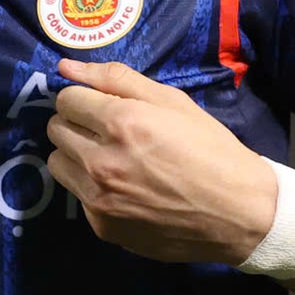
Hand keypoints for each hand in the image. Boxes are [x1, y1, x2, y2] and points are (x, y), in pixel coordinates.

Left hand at [45, 59, 277, 264]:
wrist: (238, 212)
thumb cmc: (209, 148)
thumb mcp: (171, 101)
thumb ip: (115, 79)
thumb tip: (65, 67)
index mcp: (120, 123)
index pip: (66, 100)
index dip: (84, 99)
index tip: (102, 106)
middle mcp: (101, 162)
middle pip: (56, 130)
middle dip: (76, 124)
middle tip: (107, 131)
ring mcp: (99, 199)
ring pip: (57, 164)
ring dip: (76, 156)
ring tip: (110, 158)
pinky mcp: (103, 227)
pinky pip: (78, 196)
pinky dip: (92, 188)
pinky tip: (126, 189)